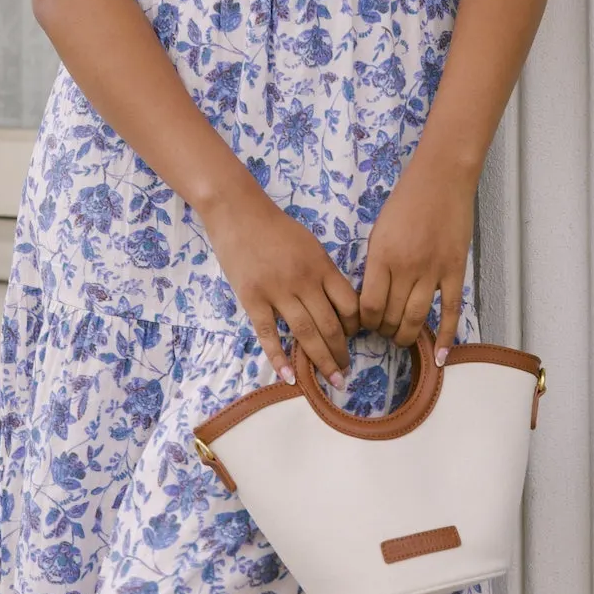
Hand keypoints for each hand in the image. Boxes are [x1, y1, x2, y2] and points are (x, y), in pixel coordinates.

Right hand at [201, 186, 359, 385]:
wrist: (239, 213)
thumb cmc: (277, 228)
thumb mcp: (311, 245)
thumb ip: (325, 274)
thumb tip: (339, 305)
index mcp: (321, 267)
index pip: (349, 305)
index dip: (355, 327)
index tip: (353, 338)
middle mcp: (304, 281)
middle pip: (330, 325)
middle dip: (340, 353)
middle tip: (345, 373)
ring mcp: (277, 292)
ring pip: (305, 334)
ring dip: (321, 361)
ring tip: (331, 379)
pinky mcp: (252, 299)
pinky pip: (268, 334)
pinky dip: (279, 358)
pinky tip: (289, 377)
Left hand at [358, 152, 475, 360]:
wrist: (442, 180)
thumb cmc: (405, 201)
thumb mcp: (379, 230)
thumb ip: (375, 264)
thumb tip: (370, 297)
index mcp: (382, 256)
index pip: (368, 305)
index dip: (364, 322)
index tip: (364, 324)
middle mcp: (406, 267)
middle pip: (392, 315)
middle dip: (384, 330)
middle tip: (383, 332)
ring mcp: (433, 271)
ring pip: (418, 318)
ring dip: (407, 336)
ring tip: (401, 340)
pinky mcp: (455, 271)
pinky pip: (451, 310)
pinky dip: (447, 336)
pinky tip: (442, 356)